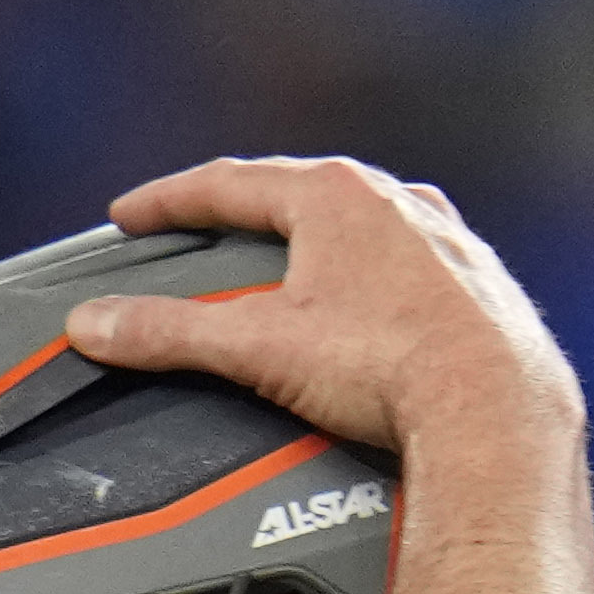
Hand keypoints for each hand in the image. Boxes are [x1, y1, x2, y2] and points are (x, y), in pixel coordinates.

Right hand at [63, 156, 575, 459]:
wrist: (494, 410)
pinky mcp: (477, 287)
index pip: (229, 183)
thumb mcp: (257, 346)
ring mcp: (444, 241)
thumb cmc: (393, 365)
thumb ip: (169, 333)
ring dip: (317, 244)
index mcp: (335, 195)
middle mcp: (396, 203)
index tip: (132, 216)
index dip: (169, 202)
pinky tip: (368, 311)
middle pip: (299, 196)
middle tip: (204, 232)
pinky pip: (409, 270)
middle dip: (246, 216)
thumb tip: (99, 325)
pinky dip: (373, 282)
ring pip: (363, 228)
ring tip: (286, 270)